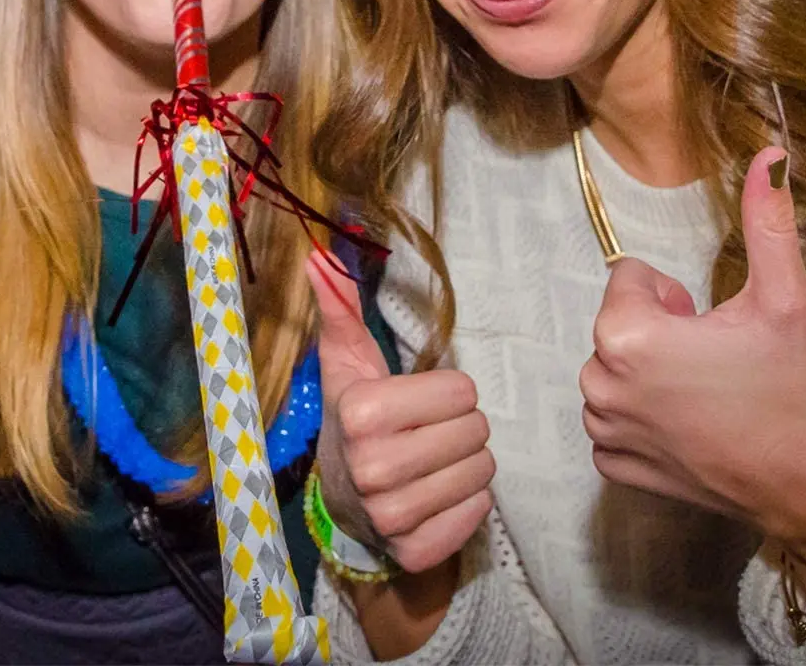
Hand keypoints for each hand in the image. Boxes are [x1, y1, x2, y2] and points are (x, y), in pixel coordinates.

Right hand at [307, 250, 493, 573]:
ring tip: (435, 461)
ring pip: (483, 470)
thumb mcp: (347, 360)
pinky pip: (479, 513)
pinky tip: (439, 493)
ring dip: (467, 461)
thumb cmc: (354, 416)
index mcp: (362, 413)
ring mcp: (393, 516)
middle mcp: (374, 469)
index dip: (445, 393)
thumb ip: (340, 307)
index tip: (417, 402)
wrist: (342, 499)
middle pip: (477, 430)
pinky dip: (468, 502)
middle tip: (429, 432)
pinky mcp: (415, 550)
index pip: (462, 391)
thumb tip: (321, 256)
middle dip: (461, 426)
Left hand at [579, 148, 805, 537]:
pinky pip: (615, 418)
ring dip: (649, 372)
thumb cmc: (792, 388)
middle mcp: (599, 382)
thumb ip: (766, 220)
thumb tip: (769, 153)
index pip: (630, 278)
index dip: (674, 296)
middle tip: (713, 360)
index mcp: (625, 334)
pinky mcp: (613, 465)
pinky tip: (691, 428)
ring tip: (706, 394)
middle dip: (660, 331)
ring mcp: (603, 429)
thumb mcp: (784, 297)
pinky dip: (645, 417)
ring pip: (615, 368)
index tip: (707, 324)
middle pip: (620, 323)